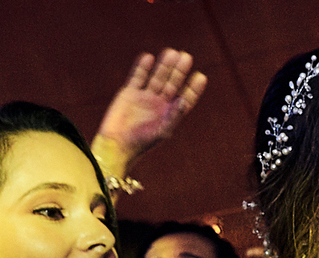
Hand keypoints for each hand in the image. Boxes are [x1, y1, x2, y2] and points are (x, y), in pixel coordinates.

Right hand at [93, 49, 207, 169]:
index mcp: (170, 113)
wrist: (117, 144)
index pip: (186, 97)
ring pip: (156, 77)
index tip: (201, 76)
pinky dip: (142, 67)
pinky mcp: (129, 92)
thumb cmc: (142, 142)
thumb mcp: (162, 130)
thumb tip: (184, 101)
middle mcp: (159, 103)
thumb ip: (174, 116)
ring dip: (164, 65)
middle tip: (186, 57)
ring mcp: (144, 96)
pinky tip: (148, 57)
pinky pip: (137, 76)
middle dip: (179, 71)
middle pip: (172, 83)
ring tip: (171, 52)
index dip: (193, 87)